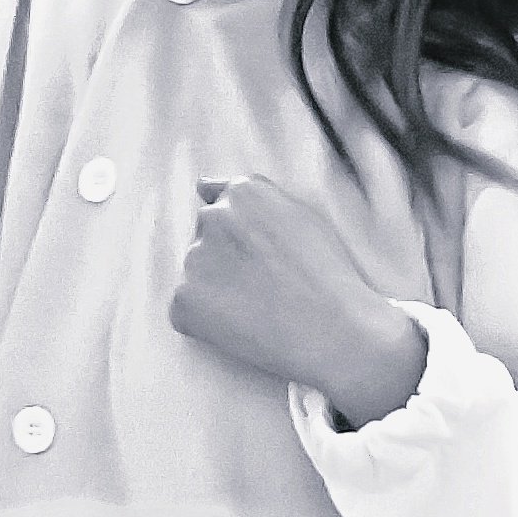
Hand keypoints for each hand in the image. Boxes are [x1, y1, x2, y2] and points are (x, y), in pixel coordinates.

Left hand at [168, 177, 425, 426]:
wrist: (334, 331)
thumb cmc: (328, 275)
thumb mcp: (301, 215)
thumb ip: (253, 195)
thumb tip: (201, 185)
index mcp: (243, 193)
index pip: (220, 207)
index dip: (244, 241)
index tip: (264, 262)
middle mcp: (212, 218)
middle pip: (205, 238)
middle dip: (225, 260)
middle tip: (266, 288)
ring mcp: (194, 259)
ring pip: (196, 274)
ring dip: (215, 290)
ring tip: (259, 310)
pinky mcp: (183, 300)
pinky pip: (185, 309)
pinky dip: (205, 322)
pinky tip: (242, 328)